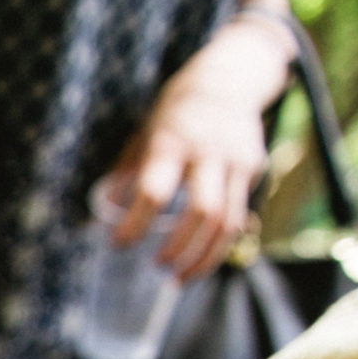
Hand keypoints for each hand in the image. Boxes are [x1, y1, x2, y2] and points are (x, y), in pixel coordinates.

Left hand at [103, 19, 292, 280]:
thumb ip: (127, 173)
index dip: (136, 223)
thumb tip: (103, 214)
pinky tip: (199, 262)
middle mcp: (209, 152)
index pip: (154, 190)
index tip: (118, 244)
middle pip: (202, 211)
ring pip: (227, 222)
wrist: (228, 79)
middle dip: (179, 247)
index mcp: (172, 142)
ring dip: (203, 258)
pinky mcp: (254, 169)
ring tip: (178, 279)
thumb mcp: (144, 134)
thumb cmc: (174, 114)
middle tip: (156, 266)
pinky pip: (239, 217)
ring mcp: (236, 161)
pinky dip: (218, 246)